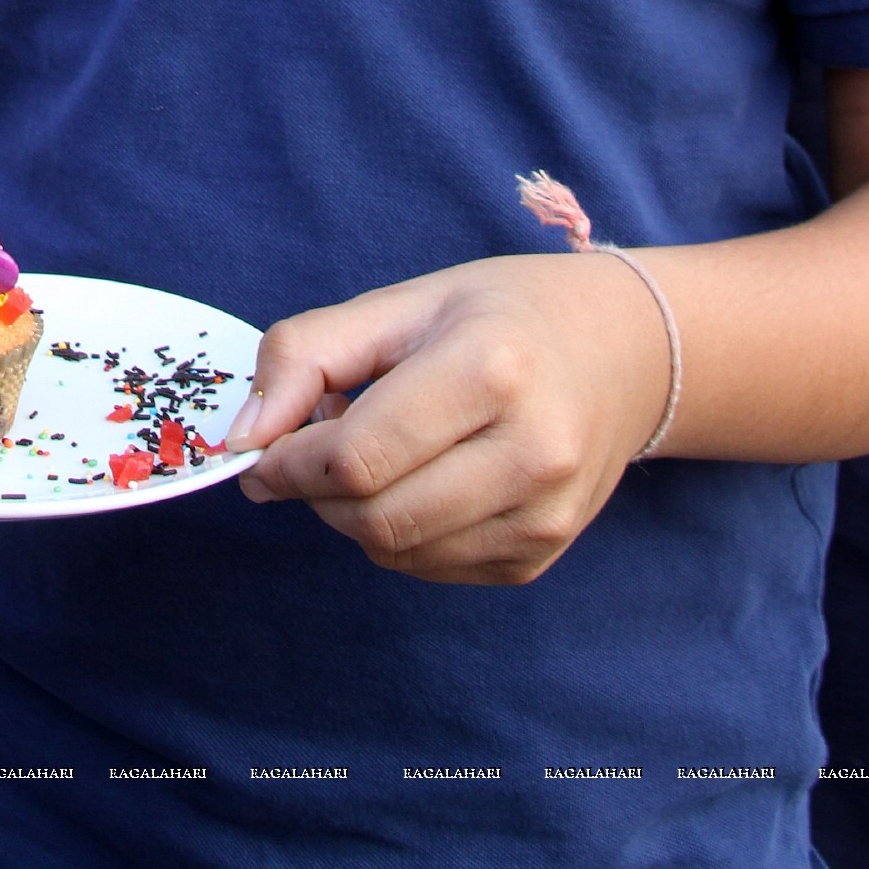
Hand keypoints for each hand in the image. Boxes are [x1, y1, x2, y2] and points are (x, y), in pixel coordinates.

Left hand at [226, 252, 671, 585]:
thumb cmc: (502, 316)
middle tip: (306, 446)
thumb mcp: (405, 303)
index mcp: (493, 370)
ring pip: (396, 550)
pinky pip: (430, 566)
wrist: (625, 355)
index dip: (288, 461)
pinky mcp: (540, 557)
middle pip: (374, 515)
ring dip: (351, 513)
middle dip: (314, 490)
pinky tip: (414, 478)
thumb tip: (243, 435)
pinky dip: (396, 532)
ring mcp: (543, 516)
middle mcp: (530, 452)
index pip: (359, 455)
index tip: (259, 445)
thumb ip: (310, 353)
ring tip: (369, 451)